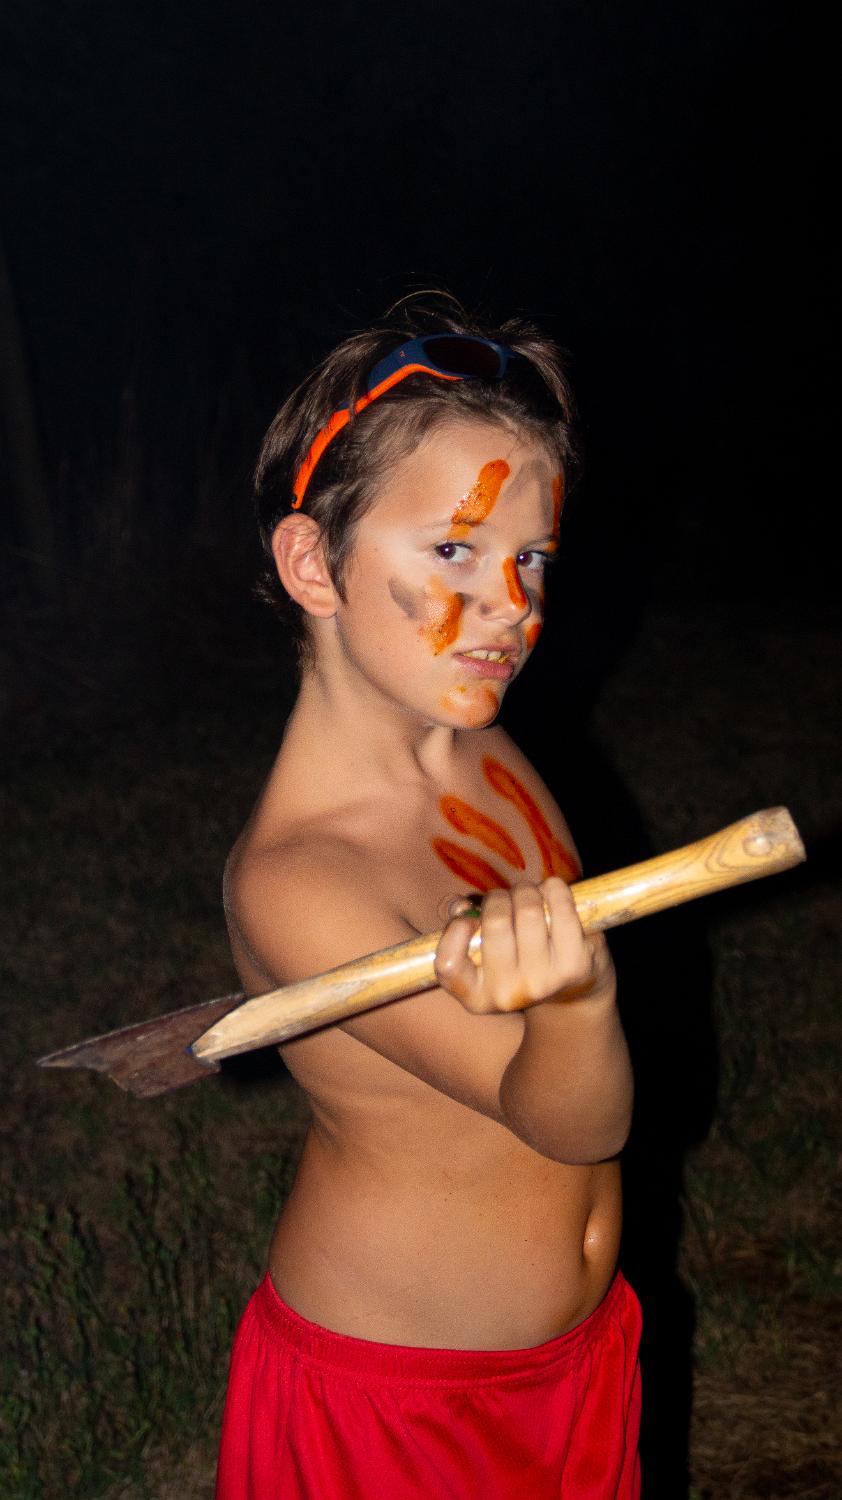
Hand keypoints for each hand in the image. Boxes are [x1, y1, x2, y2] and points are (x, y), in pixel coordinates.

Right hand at [434, 877, 614, 1014]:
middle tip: (507, 899)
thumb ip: (464, 927)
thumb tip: (462, 905)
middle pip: (495, 922)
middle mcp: (507, 995)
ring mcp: (542, 982)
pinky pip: (560, 908)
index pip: (448, 965)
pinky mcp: (574, 965)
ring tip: (531, 896)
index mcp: (476, 997)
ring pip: (528, 910)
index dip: (454, 931)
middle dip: (499, 897)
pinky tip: (553, 892)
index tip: (468, 918)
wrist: (573, 988)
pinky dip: (555, 889)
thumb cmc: (519, 961)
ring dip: (527, 891)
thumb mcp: (485, 954)